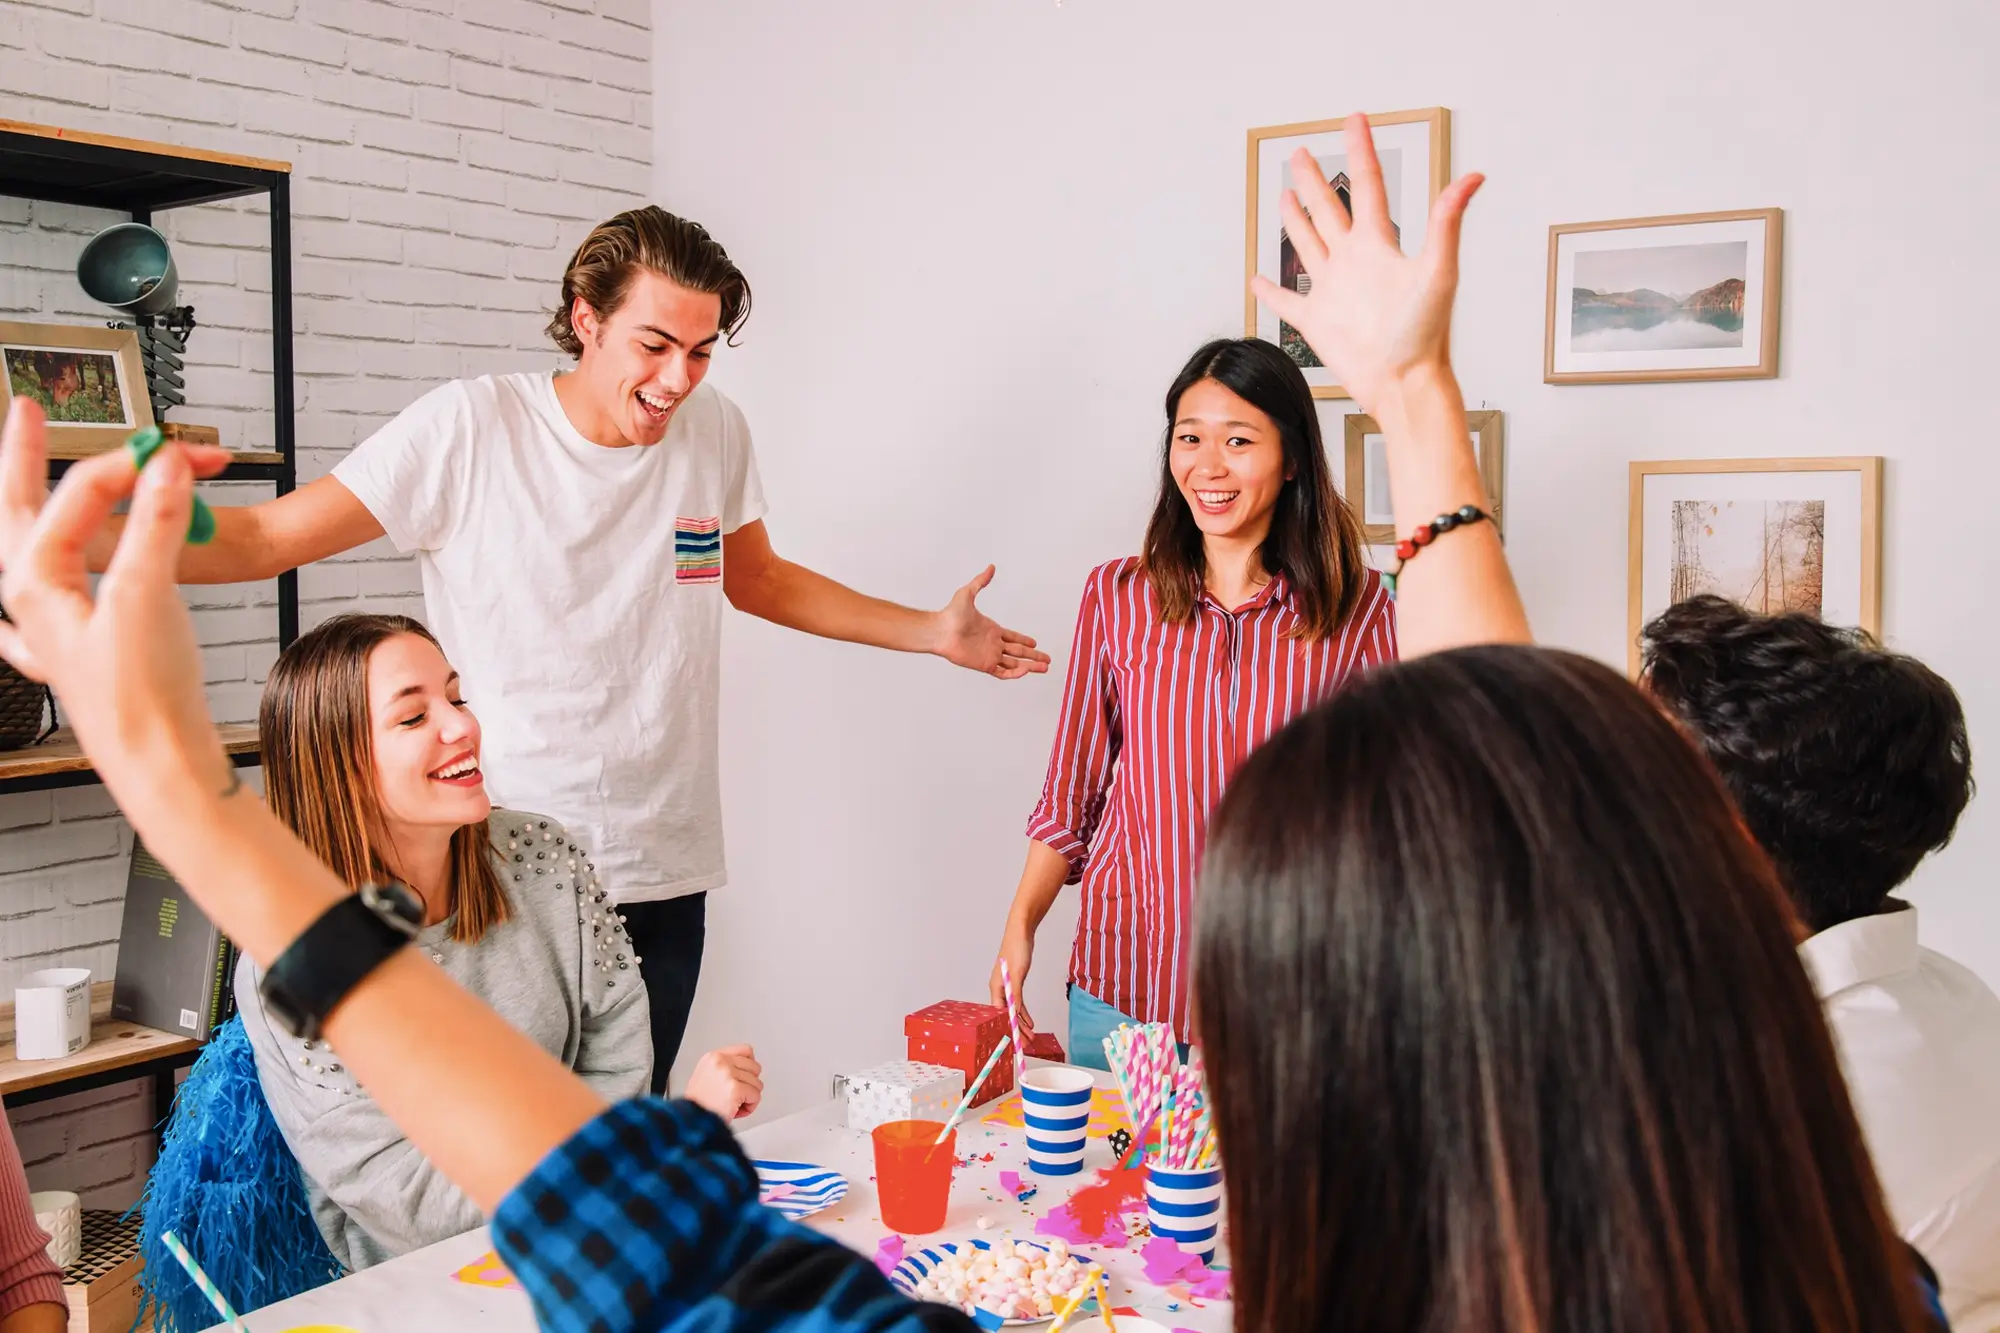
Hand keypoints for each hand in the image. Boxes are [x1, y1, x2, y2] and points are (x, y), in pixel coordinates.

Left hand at [0, 399, 235, 810]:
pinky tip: (20, 604)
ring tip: (29, 478)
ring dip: (37, 512)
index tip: (178, 452)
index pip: (80, 499)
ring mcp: (53, 629)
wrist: (160, 766)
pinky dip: (39, 588)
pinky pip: (42, 611)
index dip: (131, 466)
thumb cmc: (142, 697)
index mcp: (35, 584)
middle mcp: (32, 603)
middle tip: (27, 412)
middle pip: (22, 512)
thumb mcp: (148, 597)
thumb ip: (154, 524)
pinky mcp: (81, 653)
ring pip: (33, 553)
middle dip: (23, 461)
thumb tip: (163, 467)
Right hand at [685, 1043, 762, 1120]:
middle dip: (749, 1084)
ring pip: (757, 1083)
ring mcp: (727, 1074)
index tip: (746, 1076)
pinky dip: (750, 1107)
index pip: (745, 1050)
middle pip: (755, 1067)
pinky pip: (756, 1096)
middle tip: (737, 1096)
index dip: (750, 1065)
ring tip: (734, 1105)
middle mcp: (720, 1061)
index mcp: (712, 1057)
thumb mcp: (705, 1076)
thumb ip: (723, 1069)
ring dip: (749, 1098)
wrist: (693, 1121)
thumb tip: (745, 1069)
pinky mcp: (735, 1089)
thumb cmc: (698, 1105)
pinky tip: (736, 1110)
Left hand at [934, 566, 1050, 679]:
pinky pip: (1002, 673)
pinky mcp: (984, 665)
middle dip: (1033, 657)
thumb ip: (981, 581)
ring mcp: (989, 655)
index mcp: (992, 630)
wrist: (940, 630)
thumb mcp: (968, 593)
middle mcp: (992, 644)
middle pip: (1018, 652)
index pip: (1013, 638)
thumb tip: (990, 567)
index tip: (1035, 644)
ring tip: (1043, 668)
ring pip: (1014, 664)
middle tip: (1047, 660)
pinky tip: (1025, 671)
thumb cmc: (950, 614)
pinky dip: (1015, 674)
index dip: (1024, 641)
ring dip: (1029, 666)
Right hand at [988, 928, 1035, 1031]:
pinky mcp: (1016, 983)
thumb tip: (1015, 1012)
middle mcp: (999, 988)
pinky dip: (1024, 1012)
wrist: (1021, 932)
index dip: (1008, 1027)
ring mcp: (1007, 986)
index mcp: (996, 987)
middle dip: (1016, 1028)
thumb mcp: (1017, 973)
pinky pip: (1019, 1002)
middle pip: (1007, 1014)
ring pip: (1013, 1010)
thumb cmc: (1016, 948)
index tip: (1015, 1039)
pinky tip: (1030, 1021)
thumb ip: (1016, 994)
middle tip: (1025, 1042)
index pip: (1000, 1013)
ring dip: (1021, 1022)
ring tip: (1030, 1036)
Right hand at [1250, 113, 1483, 418]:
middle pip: (1329, 209)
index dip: (1359, 150)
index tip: (1354, 120)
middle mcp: (1354, 261)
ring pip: (1308, 244)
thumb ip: (1447, 221)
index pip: (1367, 185)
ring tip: (1286, 197)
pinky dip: (1270, 291)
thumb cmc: (1425, 334)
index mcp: (1378, 245)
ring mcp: (1333, 290)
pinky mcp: (1316, 321)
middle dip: (1314, 180)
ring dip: (1296, 221)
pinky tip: (1259, 280)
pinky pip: (1287, 301)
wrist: (1403, 382)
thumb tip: (1472, 178)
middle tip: (1300, 154)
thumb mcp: (1439, 270)